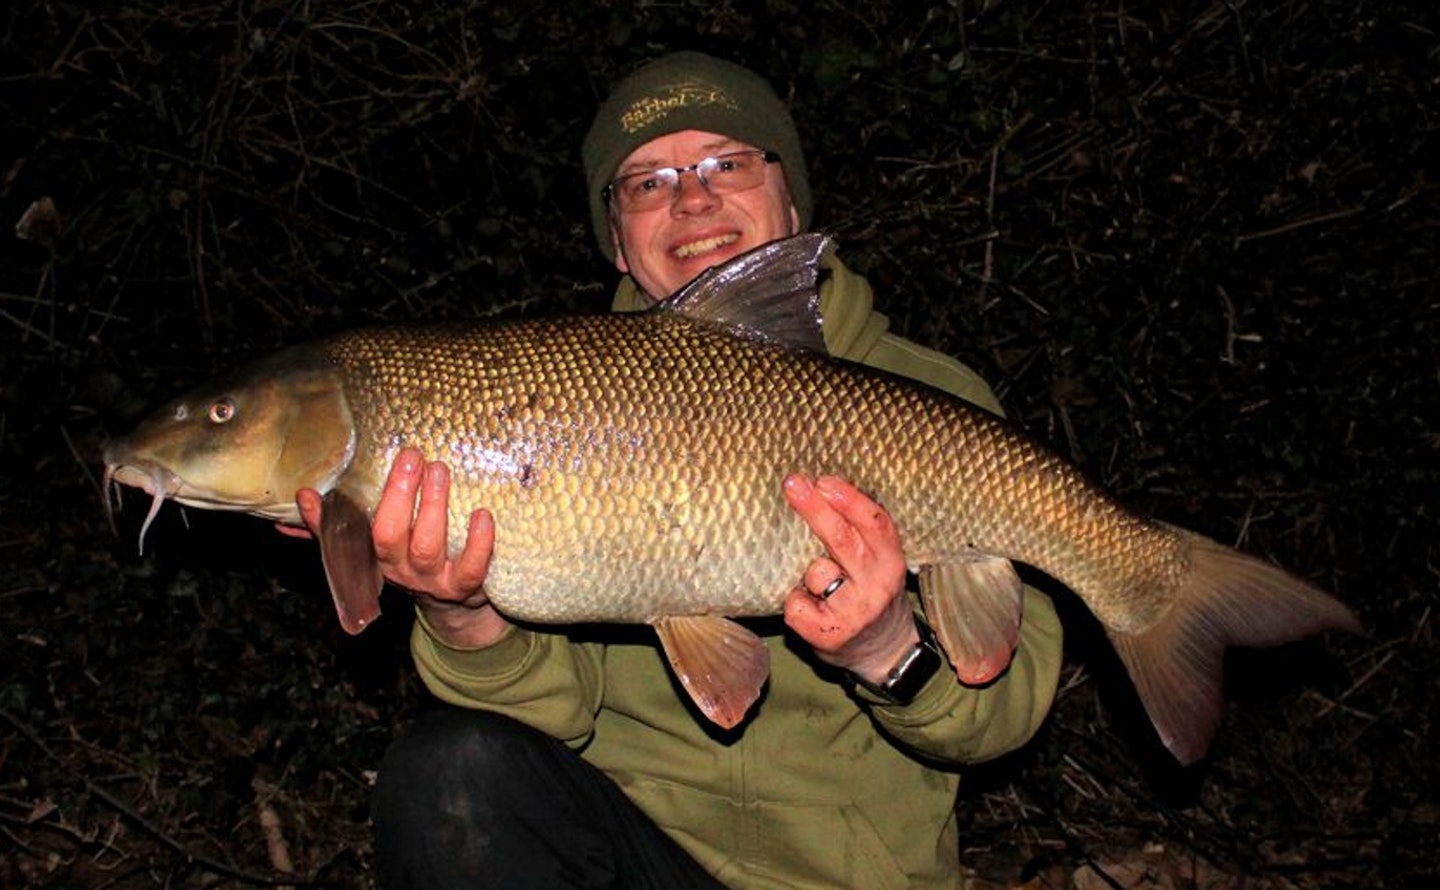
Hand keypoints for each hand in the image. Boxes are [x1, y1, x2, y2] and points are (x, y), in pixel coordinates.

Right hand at [294, 447, 510, 647]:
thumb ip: (337, 523)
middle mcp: (398, 570)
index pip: (345, 538)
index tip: (312, 490)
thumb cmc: (411, 559)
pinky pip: (470, 568)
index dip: (325, 520)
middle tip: (412, 455)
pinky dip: (478, 542)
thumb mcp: (376, 543)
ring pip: (427, 547)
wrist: (453, 605)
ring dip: (433, 507)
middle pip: (389, 536)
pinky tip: (482, 514)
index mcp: (374, 556)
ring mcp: (431, 581)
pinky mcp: (464, 588)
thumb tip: (302, 494)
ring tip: (440, 470)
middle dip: (399, 494)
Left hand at [780, 473, 919, 685]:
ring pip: (815, 572)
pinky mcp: (830, 635)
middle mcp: (877, 586)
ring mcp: (854, 612)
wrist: (884, 653)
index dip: (850, 499)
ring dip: (809, 574)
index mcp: (891, 561)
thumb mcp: (879, 562)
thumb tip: (819, 488)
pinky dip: (797, 602)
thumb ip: (859, 534)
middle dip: (815, 509)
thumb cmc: (870, 593)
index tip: (825, 480)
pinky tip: (813, 609)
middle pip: (842, 540)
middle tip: (792, 484)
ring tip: (823, 588)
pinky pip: (796, 604)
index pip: (875, 524)